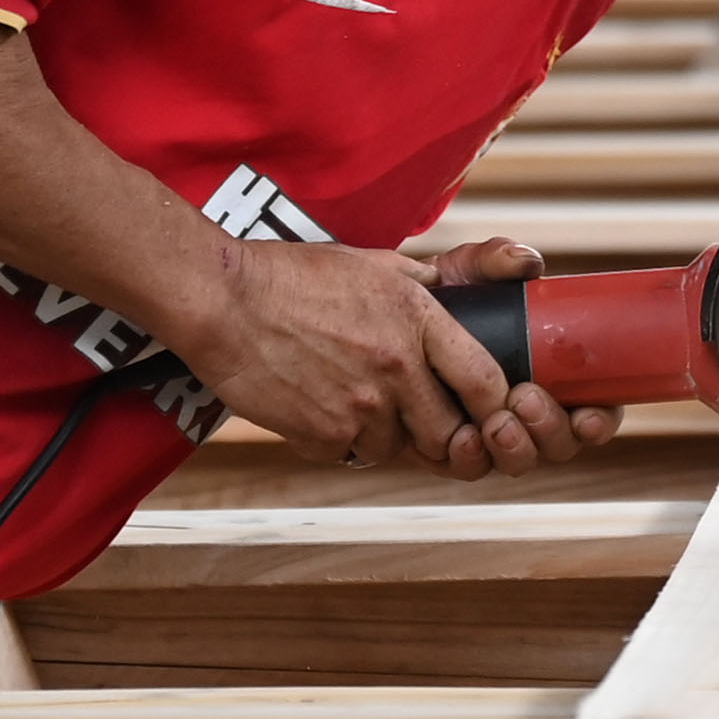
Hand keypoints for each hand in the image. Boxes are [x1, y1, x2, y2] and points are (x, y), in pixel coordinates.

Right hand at [185, 237, 613, 480]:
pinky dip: (345, 440)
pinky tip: (325, 406)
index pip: (486, 382)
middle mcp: (396, 370)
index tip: (487, 405)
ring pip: (401, 450)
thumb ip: (429, 283)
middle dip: (447, 433)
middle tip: (429, 420)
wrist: (223, 300)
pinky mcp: (322, 435)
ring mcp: (359, 408)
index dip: (495, 403)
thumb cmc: (297, 276)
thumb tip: (472, 285)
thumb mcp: (376, 264)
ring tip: (362, 402)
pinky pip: (352, 454)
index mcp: (418, 322)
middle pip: (452, 434)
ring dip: (391, 436)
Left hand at [424, 239, 622, 477]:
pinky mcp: (451, 447)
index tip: (586, 414)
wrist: (385, 316)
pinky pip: (468, 468)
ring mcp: (491, 434)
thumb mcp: (470, 270)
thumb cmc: (444, 294)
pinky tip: (462, 438)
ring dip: (516, 448)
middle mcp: (527, 412)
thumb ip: (496, 258)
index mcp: (553, 377)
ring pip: (519, 461)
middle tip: (526, 400)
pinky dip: (470, 459)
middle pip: (560, 445)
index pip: (593, 411)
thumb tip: (526, 263)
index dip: (599, 422)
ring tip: (497, 422)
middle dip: (549, 431)